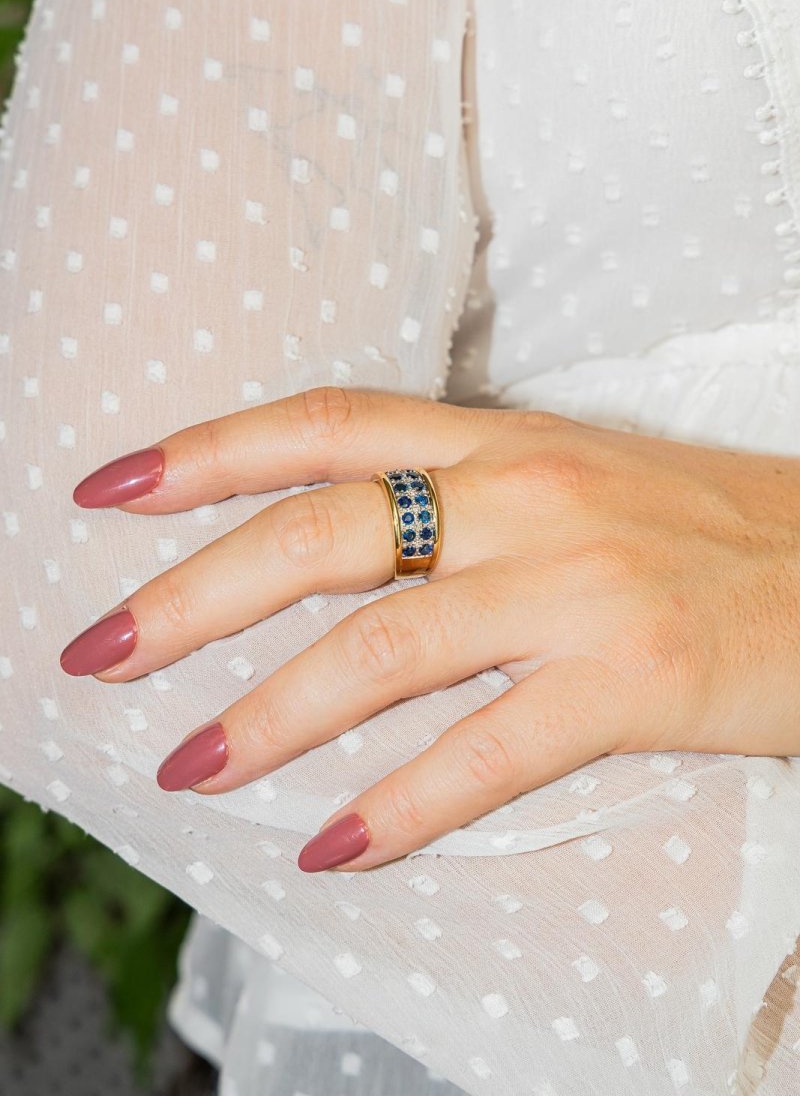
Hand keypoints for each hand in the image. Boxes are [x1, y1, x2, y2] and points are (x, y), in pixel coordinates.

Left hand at [60, 386, 799, 872]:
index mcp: (506, 442)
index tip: (111, 487)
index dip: (209, 450)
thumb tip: (344, 551)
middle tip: (101, 651)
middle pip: (323, 535)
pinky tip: (337, 849)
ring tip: (190, 769)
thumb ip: (464, 499)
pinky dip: (402, 805)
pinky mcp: (633, 680)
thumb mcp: (573, 480)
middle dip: (194, 595)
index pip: (327, 424)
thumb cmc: (701, 530)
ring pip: (385, 649)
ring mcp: (579, 587)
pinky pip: (488, 750)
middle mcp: (527, 497)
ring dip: (272, 716)